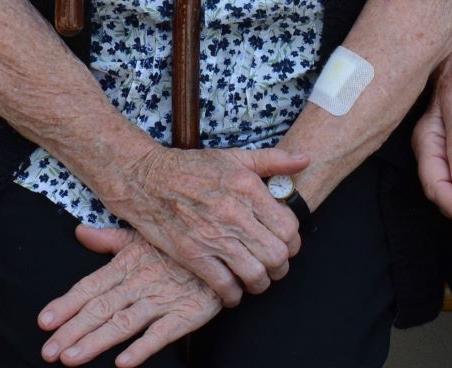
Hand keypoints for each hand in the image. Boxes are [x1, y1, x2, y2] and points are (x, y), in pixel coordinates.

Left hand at [36, 226, 222, 365]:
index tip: (43, 322)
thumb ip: (109, 239)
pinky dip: (143, 348)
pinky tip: (123, 362)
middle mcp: (139, 284)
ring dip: (96, 342)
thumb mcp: (142, 234)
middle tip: (48, 352)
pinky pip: (162, 333)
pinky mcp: (187, 314)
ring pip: (123, 324)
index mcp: (126, 265)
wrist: (225, 244)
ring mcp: (162, 300)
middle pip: (99, 310)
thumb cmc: (179, 243)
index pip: (89, 288)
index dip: (66, 305)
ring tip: (72, 358)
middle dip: (72, 331)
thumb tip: (79, 232)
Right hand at [104, 144, 306, 303]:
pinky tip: (233, 291)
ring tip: (257, 280)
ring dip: (261, 283)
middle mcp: (233, 213)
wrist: (145, 179)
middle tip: (275, 266)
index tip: (286, 245)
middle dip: (281, 266)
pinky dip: (233, 295)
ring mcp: (212, 236)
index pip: (288, 226)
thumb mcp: (234, 156)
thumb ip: (273, 160)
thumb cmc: (191, 168)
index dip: (293, 241)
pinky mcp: (192, 255)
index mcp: (247, 188)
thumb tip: (306, 159)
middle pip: (276, 254)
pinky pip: (224, 285)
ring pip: (254, 274)